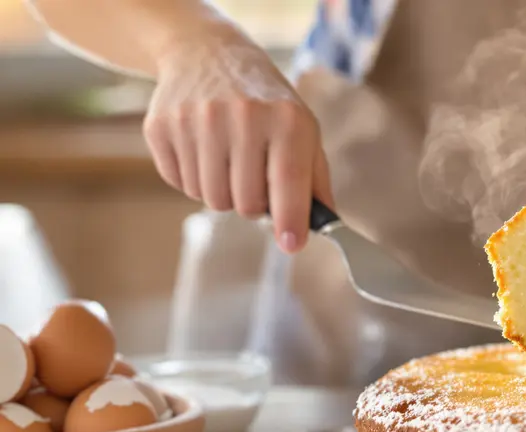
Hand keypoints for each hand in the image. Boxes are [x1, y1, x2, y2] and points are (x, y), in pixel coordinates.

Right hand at [143, 33, 332, 252]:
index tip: (292, 244)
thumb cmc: (265, 102)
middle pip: (245, 204)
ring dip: (223, 193)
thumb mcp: (302, 128)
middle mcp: (241, 117)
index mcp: (285, 118)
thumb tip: (324, 225)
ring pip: (211, 199)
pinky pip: (180, 184)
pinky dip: (193, 180)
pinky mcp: (162, 127)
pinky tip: (202, 151)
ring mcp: (197, 120)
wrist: (206, 53)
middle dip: (253, 204)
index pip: (288, 182)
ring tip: (229, 161)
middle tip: (255, 180)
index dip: (290, 220)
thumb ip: (315, 179)